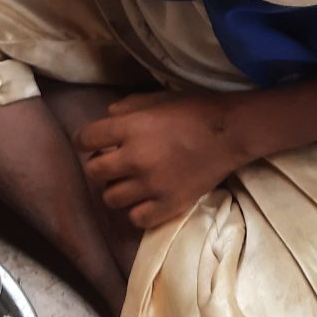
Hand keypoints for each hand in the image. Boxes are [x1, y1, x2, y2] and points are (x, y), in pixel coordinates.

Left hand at [75, 91, 246, 229]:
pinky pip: (137, 218)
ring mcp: (152, 185)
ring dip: (116, 189)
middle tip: (113, 163)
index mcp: (130, 128)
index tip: (93, 142)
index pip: (85, 138)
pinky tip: (145, 200)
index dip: (86, 140)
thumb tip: (106, 117)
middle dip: (99, 166)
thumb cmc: (194, 110)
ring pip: (111, 198)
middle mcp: (136, 158)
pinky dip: (137, 211)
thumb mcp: (158, 98)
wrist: (231, 133)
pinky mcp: (169, 205)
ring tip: (129, 183)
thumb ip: (128, 107)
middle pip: (94, 172)